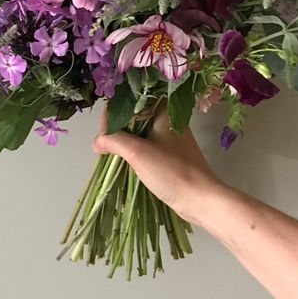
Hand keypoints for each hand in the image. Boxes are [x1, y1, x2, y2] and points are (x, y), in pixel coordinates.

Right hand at [92, 102, 225, 224]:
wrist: (200, 199)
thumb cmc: (172, 171)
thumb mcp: (138, 152)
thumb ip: (113, 140)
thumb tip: (96, 142)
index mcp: (163, 108)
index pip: (130, 99)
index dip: (113, 114)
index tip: (104, 133)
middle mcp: (166, 117)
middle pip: (133, 115)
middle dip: (117, 129)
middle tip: (105, 146)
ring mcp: (169, 136)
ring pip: (138, 131)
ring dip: (124, 141)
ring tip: (111, 154)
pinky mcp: (169, 153)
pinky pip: (145, 145)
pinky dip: (133, 151)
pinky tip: (124, 162)